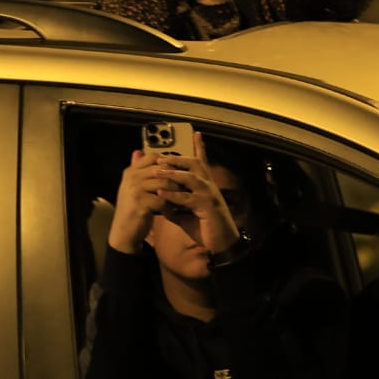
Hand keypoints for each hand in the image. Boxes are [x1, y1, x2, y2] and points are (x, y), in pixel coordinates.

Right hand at [107, 149, 178, 253]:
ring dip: (176, 193)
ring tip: (182, 200)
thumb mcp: (134, 187)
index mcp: (131, 171)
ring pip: (165, 183)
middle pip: (162, 169)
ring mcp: (135, 189)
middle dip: (176, 178)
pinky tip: (173, 212)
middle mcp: (132, 177)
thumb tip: (138, 151)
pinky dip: (170, 206)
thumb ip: (138, 170)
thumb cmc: (132, 209)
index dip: (168, 162)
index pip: (153, 156)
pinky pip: (163, 200)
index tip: (177, 173)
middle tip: (187, 187)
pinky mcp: (141, 203)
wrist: (123, 232)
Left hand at [154, 133, 243, 256]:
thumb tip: (159, 201)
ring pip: (191, 178)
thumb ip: (174, 206)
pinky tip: (161, 194)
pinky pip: (188, 198)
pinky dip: (173, 195)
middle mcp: (209, 186)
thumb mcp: (186, 215)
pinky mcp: (207, 207)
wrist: (221, 244)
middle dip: (177, 159)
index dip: (199, 147)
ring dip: (173, 174)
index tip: (195, 133)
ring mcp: (209, 195)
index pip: (202, 162)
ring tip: (157, 172)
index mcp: (205, 186)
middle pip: (195, 164)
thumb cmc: (206, 228)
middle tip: (160, 157)